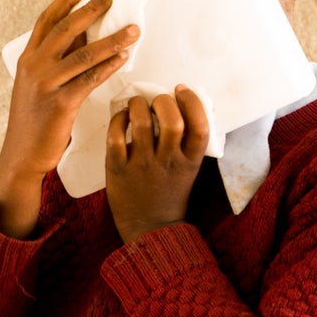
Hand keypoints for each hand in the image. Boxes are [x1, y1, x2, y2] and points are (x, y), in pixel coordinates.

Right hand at [0, 0, 140, 237]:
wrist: (22, 154)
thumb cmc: (33, 121)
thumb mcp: (36, 86)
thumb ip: (54, 63)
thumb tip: (83, 39)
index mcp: (26, 59)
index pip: (45, 21)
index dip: (64, 2)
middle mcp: (34, 67)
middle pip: (65, 29)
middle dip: (91, 10)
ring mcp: (46, 84)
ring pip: (83, 53)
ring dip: (112, 39)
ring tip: (133, 29)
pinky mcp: (61, 103)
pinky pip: (90, 78)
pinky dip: (109, 65)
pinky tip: (124, 57)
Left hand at [105, 85, 209, 242]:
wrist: (150, 227)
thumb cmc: (169, 193)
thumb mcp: (188, 170)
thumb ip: (186, 144)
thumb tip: (177, 106)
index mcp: (190, 161)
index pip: (200, 126)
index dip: (192, 102)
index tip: (180, 89)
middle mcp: (168, 162)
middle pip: (172, 121)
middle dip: (163, 102)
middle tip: (157, 100)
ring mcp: (142, 166)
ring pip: (141, 124)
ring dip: (138, 105)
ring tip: (137, 104)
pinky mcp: (117, 169)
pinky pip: (115, 136)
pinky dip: (118, 120)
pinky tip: (122, 117)